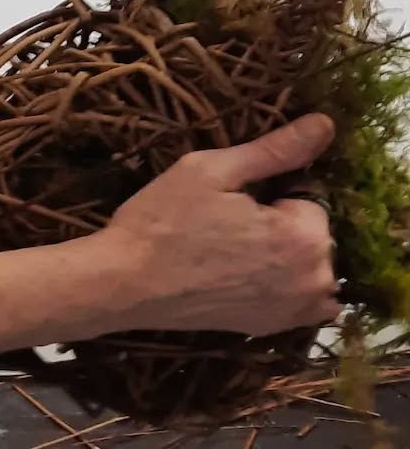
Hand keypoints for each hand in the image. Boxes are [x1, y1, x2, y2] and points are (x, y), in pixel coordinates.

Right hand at [102, 114, 340, 337]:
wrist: (127, 281)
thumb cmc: (165, 219)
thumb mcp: (213, 171)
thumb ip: (275, 151)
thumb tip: (324, 124)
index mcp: (304, 238)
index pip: (311, 197)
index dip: (272, 192)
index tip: (232, 197)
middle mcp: (314, 281)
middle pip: (312, 233)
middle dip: (280, 223)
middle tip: (225, 221)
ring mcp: (295, 312)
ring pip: (309, 266)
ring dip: (285, 255)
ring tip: (232, 248)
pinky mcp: (275, 329)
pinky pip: (301, 300)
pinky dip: (284, 285)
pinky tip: (243, 274)